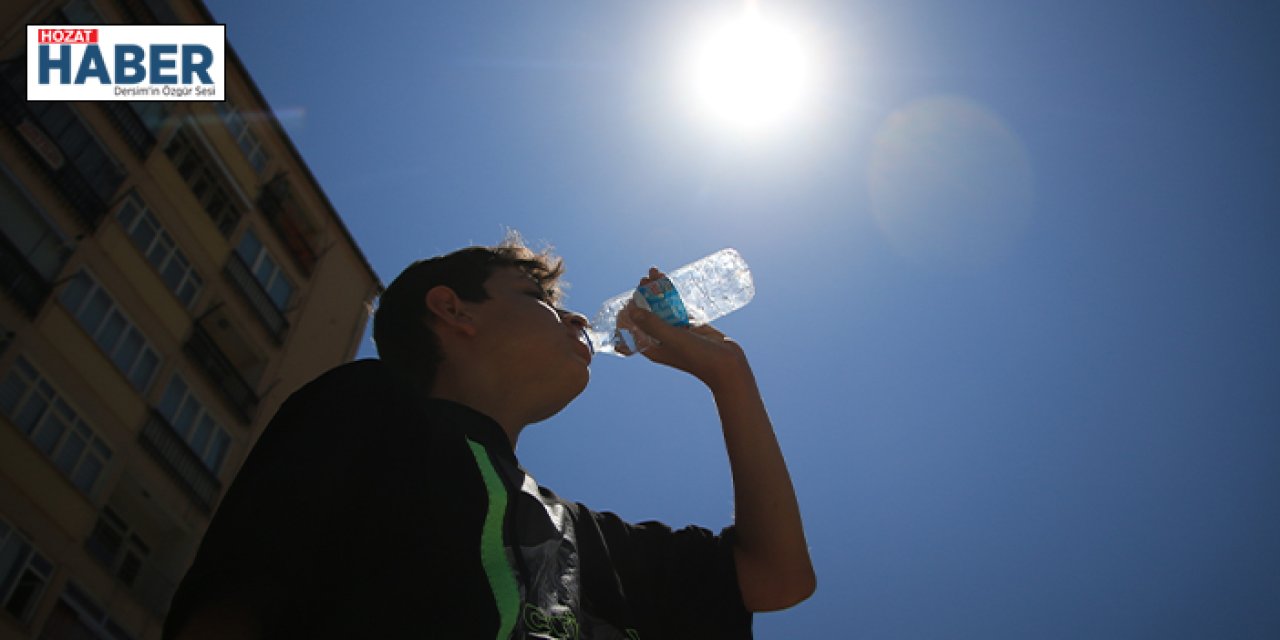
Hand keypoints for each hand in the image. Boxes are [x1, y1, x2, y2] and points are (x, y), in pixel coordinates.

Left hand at [621, 268, 751, 389]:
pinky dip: (672, 294)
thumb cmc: (699, 357)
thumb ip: (653, 325)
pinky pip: (676, 306)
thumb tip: (631, 311)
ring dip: (657, 291)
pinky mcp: (689, 324)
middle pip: (646, 314)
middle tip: (643, 280)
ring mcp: (675, 330)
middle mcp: (661, 339)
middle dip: (643, 296)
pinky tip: (669, 281)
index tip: (629, 299)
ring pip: (661, 307)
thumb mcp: (674, 339)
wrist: (728, 364)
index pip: (631, 329)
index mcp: (652, 348)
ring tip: (654, 273)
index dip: (627, 314)